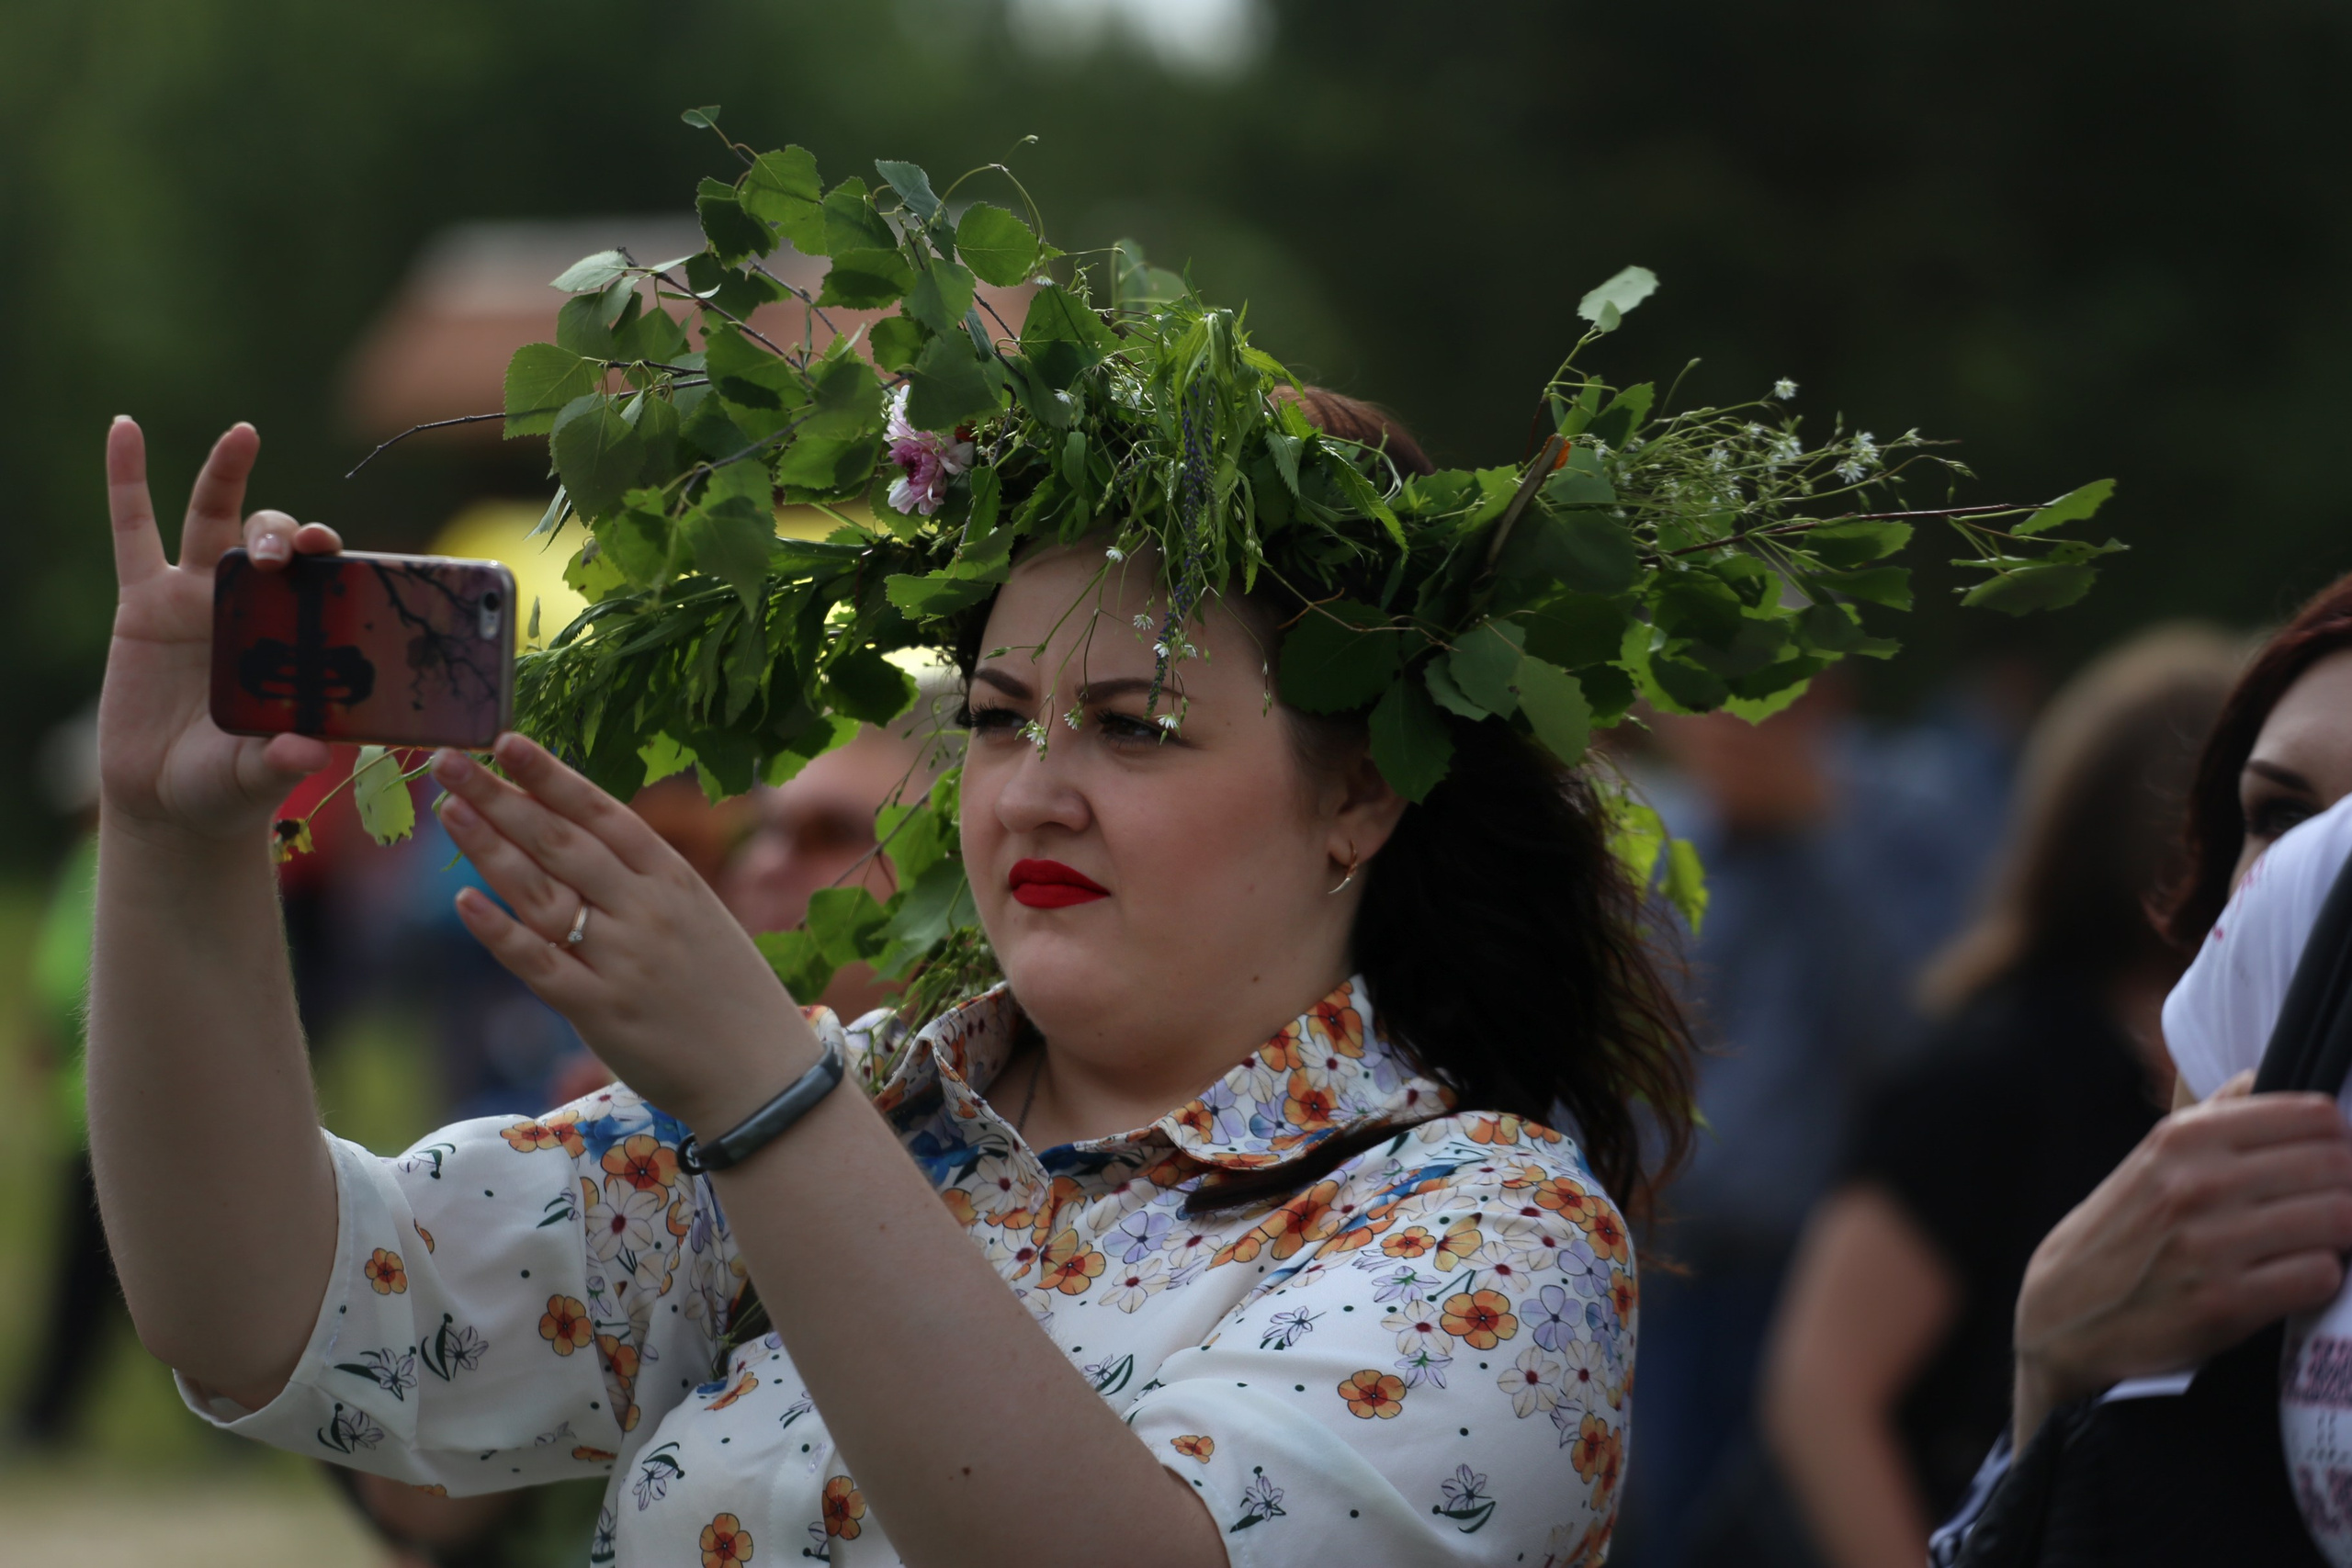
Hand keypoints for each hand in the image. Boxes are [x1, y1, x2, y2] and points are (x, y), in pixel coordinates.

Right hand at [100, 418, 341, 844]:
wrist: (169, 801)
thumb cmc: (230, 786)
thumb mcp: (256, 777)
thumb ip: (279, 761)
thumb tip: (306, 752)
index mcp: (298, 637)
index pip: (324, 580)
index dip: (334, 557)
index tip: (335, 550)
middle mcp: (255, 606)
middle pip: (274, 542)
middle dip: (283, 533)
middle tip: (285, 553)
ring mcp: (197, 597)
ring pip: (214, 520)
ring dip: (228, 476)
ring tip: (244, 438)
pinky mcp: (142, 601)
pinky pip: (131, 530)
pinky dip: (126, 479)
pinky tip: (123, 430)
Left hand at [430, 734, 820, 1132]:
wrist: (759, 1070)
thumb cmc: (726, 988)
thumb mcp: (698, 914)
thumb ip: (639, 879)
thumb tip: (569, 836)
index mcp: (674, 877)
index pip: (602, 812)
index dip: (551, 775)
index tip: (506, 742)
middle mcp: (645, 909)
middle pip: (560, 842)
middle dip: (501, 797)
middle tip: (449, 762)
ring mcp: (621, 959)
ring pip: (542, 893)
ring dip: (490, 848)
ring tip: (451, 811)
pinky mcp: (599, 1009)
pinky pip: (539, 963)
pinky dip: (499, 931)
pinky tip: (465, 900)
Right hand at [2011, 1072, 2351, 1442]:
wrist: (2063, 1313)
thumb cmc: (2119, 1233)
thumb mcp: (2150, 1161)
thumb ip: (2210, 1118)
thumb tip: (2262, 1077)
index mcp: (2184, 1137)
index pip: (2312, 1116)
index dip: (2339, 1138)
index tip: (2333, 1159)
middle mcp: (2197, 1183)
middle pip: (2336, 1166)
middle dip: (2351, 1186)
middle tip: (2337, 1204)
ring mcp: (2211, 1244)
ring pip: (2339, 1218)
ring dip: (2344, 1233)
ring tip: (2322, 1240)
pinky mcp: (2224, 1303)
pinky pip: (2320, 1275)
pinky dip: (2322, 1277)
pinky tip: (2297, 1277)